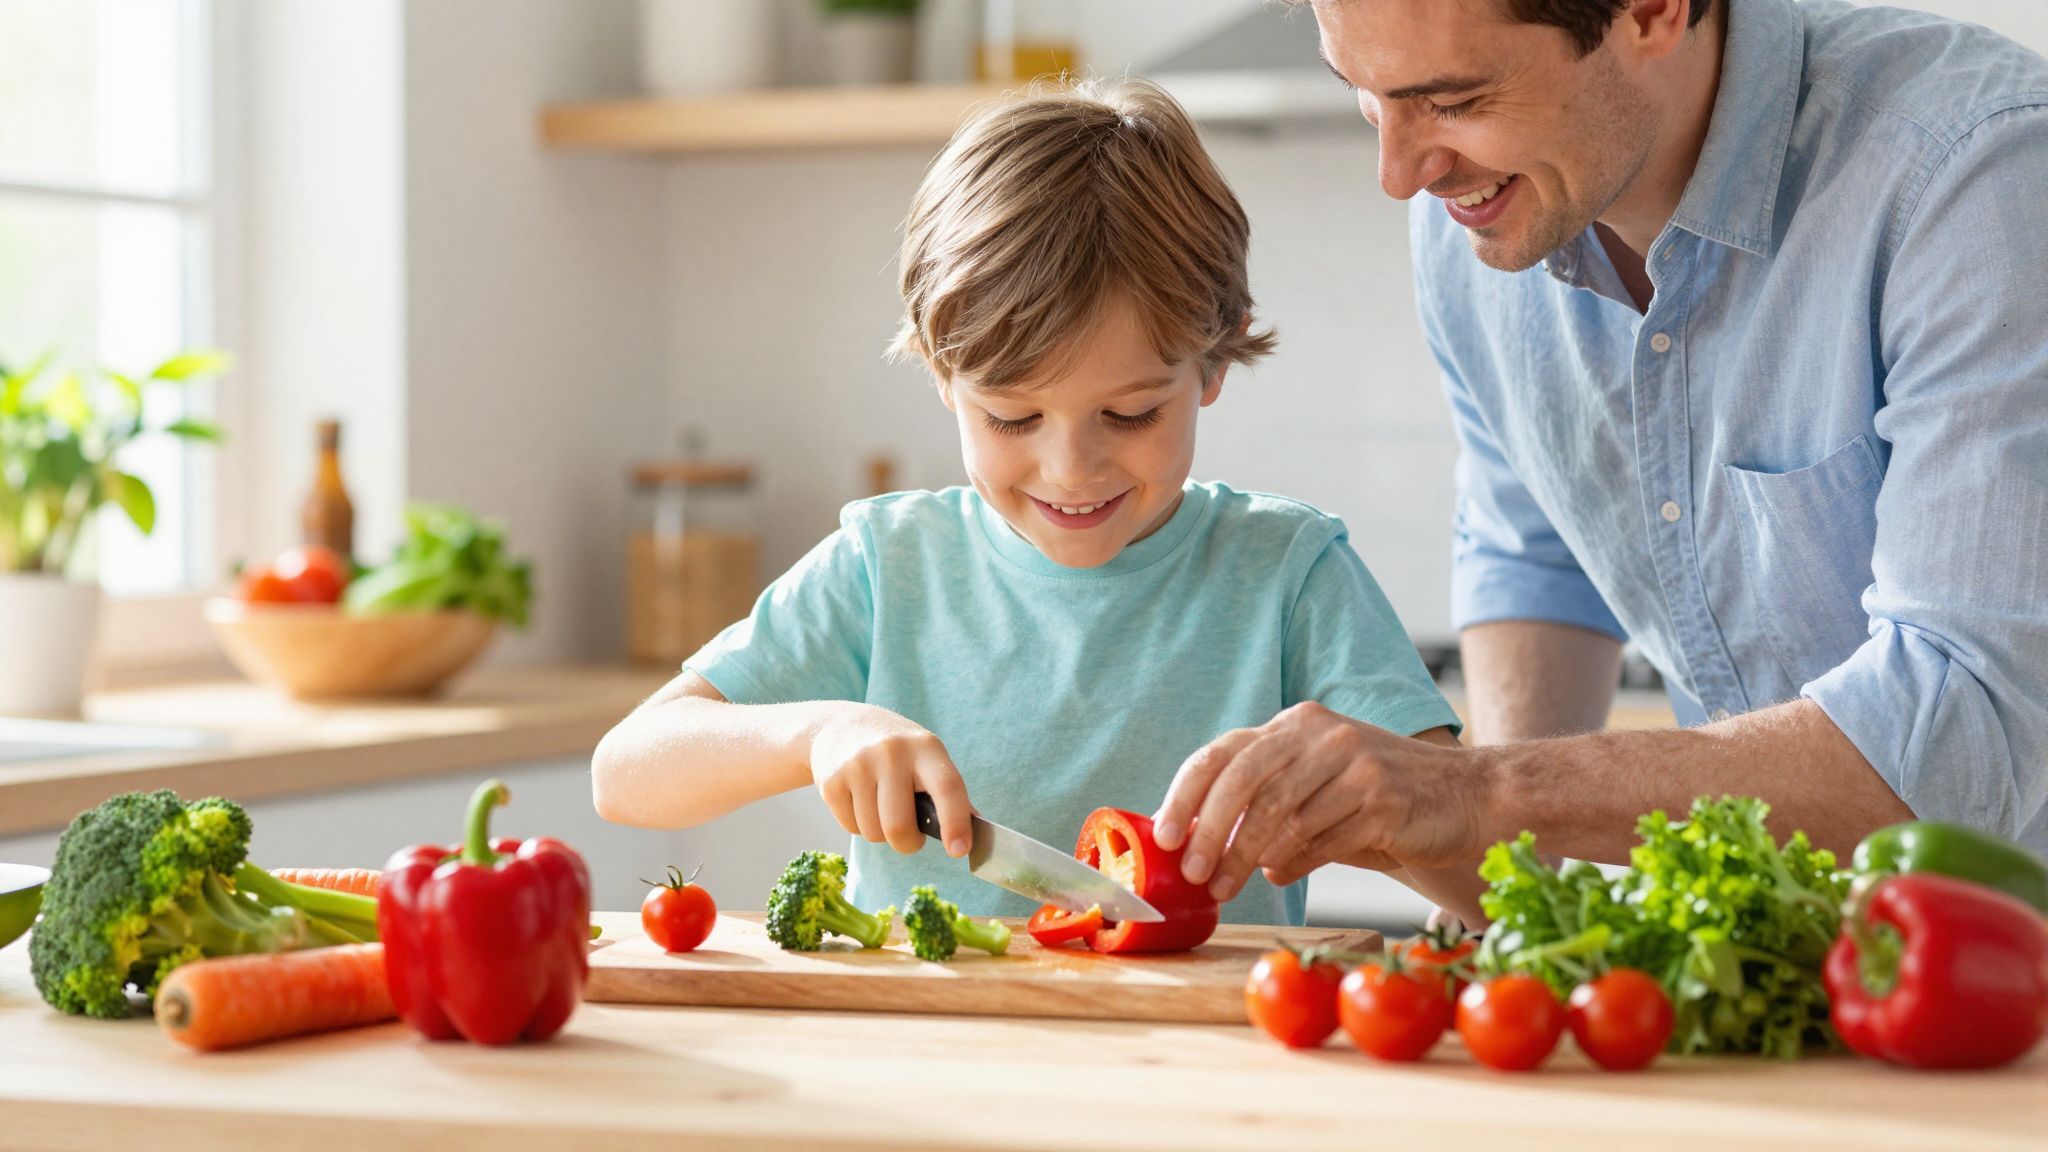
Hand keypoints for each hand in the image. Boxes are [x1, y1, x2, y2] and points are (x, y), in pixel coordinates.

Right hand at [809, 705, 973, 857]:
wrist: (840, 725)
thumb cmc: (897, 751)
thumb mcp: (926, 756)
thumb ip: (949, 791)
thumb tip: (977, 827)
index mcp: (925, 748)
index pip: (947, 787)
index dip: (955, 821)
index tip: (960, 850)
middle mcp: (891, 752)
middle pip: (899, 826)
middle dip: (907, 843)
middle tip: (909, 835)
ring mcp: (857, 765)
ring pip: (873, 833)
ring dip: (880, 833)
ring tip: (879, 805)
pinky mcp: (831, 781)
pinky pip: (851, 829)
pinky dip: (858, 825)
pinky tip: (858, 799)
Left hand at [1151, 702, 1484, 901]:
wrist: (1468, 796)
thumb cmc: (1380, 797)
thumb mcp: (1319, 782)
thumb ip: (1268, 800)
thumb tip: (1203, 841)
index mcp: (1297, 724)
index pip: (1223, 753)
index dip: (1186, 795)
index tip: (1165, 837)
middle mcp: (1322, 734)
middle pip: (1245, 781)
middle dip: (1210, 832)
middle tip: (1193, 873)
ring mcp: (1355, 764)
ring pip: (1280, 817)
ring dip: (1245, 859)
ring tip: (1226, 887)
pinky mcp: (1383, 800)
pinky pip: (1322, 840)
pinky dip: (1293, 863)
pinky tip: (1277, 876)